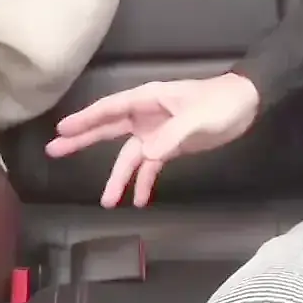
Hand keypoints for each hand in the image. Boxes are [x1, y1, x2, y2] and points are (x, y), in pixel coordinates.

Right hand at [44, 73, 260, 207]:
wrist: (247, 104)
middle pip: (108, 129)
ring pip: (128, 156)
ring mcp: (156, 132)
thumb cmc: (221, 103)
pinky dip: (144, 183)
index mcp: (148, 100)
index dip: (85, 119)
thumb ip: (171, 136)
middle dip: (82, 140)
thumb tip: (145, 155)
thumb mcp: (197, 118)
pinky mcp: (170, 146)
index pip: (110, 109)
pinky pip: (150, 167)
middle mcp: (146, 116)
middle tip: (54, 150)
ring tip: (104, 202)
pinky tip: (138, 201)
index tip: (61, 129)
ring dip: (117, 177)